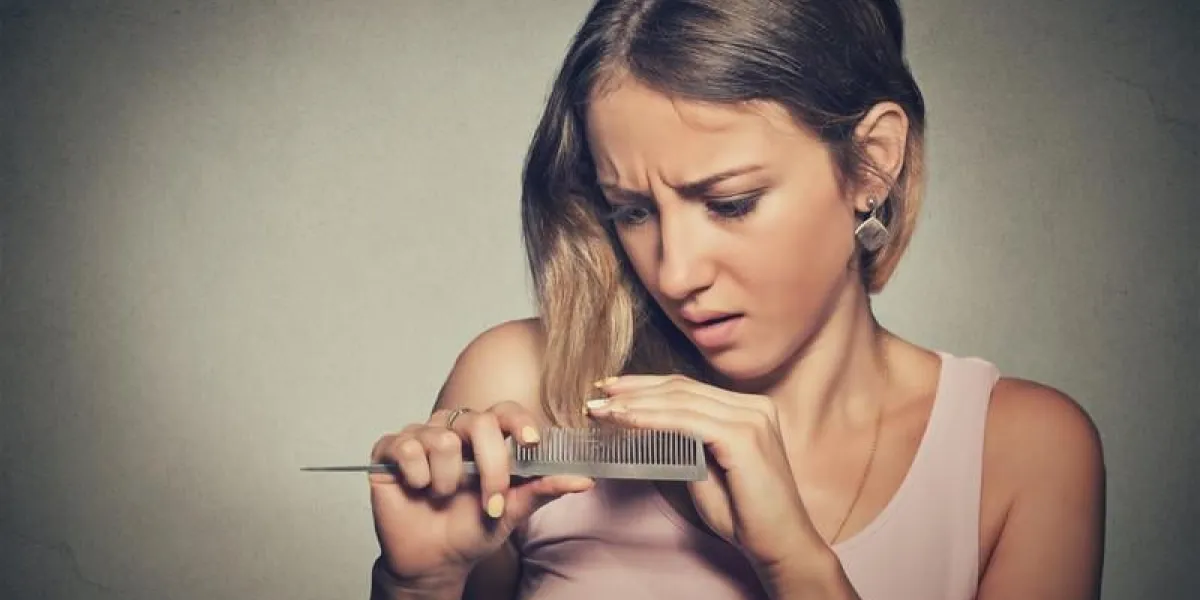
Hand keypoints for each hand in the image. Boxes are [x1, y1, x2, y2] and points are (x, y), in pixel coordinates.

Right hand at [368, 402, 593, 590]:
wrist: (433, 561)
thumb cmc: (471, 530)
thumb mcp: (513, 511)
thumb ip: (543, 489)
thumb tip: (584, 480)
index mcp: (485, 437)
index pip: (504, 411)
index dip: (518, 421)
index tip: (531, 442)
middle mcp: (453, 428)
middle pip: (477, 423)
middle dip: (489, 468)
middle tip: (489, 502)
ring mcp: (421, 435)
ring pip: (442, 440)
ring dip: (448, 481)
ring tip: (443, 498)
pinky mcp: (390, 449)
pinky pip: (408, 447)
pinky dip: (418, 476)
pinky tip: (418, 489)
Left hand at [586, 375, 823, 579]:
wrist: (780, 545)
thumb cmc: (744, 515)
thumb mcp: (706, 469)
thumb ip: (685, 443)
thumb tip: (646, 427)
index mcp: (748, 409)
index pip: (688, 389)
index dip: (646, 387)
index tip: (611, 393)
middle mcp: (753, 406)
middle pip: (681, 389)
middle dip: (633, 391)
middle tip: (597, 398)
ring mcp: (751, 418)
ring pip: (680, 401)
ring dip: (635, 405)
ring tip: (602, 412)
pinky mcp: (743, 437)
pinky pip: (686, 422)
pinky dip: (651, 420)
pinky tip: (625, 422)